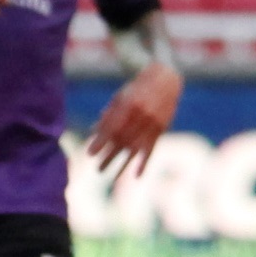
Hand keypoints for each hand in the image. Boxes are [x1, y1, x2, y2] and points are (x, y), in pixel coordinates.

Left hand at [87, 62, 181, 183]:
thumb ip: (108, 113)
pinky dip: (144, 163)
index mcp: (128, 104)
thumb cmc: (138, 87)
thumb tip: (93, 129)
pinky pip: (152, 148)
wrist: (166, 80)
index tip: (89, 153)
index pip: (111, 128)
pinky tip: (137, 175)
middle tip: (98, 169)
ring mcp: (152, 123)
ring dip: (122, 163)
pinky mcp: (161, 128)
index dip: (100, 141)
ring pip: (135, 147)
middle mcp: (140, 115)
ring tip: (111, 177)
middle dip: (108, 156)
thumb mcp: (121, 96)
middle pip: (121, 140)